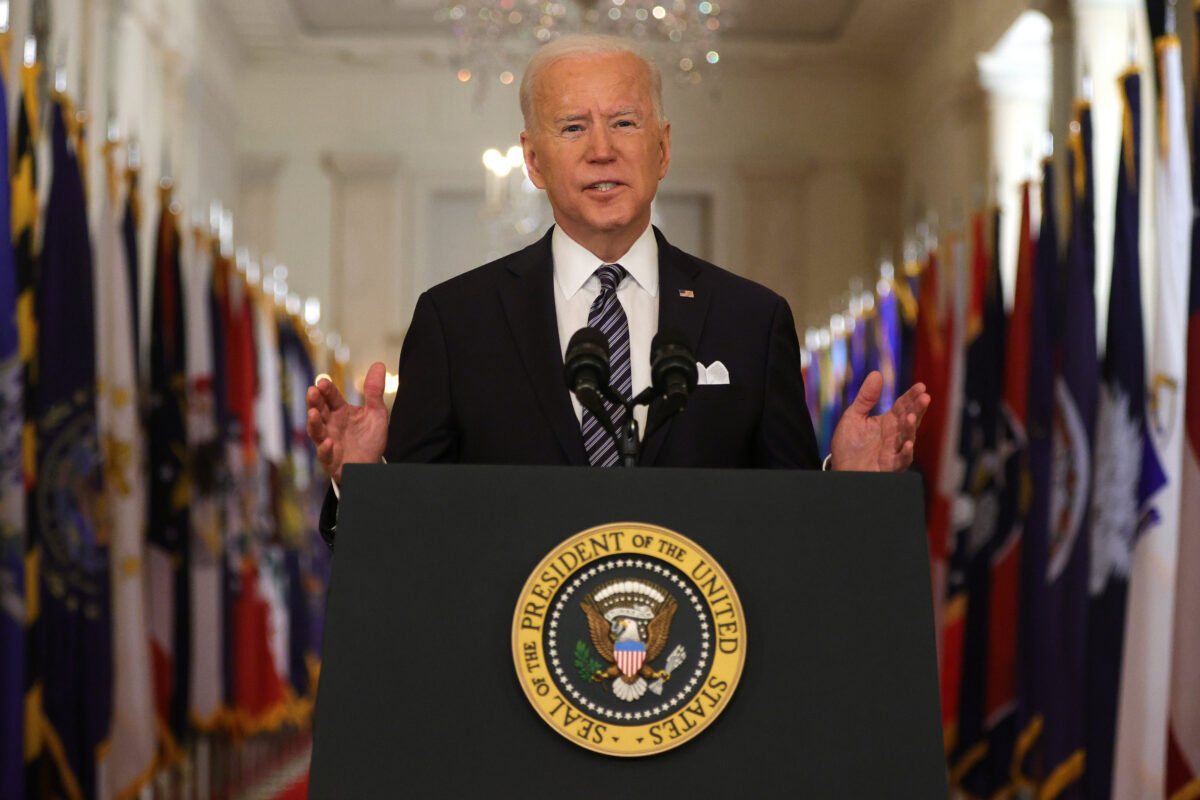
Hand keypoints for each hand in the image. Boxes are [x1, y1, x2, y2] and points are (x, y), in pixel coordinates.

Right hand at [306, 361, 389, 483]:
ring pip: (316, 432)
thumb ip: (374, 391)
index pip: (331, 398)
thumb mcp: (376, 413)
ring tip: (313, 413)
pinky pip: (325, 455)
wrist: (371, 466)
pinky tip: (329, 442)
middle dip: (314, 402)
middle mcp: (330, 425)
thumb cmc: (369, 439)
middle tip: (312, 391)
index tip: (322, 381)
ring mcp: (328, 442)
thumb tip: (379, 364)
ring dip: (313, 423)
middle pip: (319, 411)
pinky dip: (326, 449)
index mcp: (340, 412)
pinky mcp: (331, 460)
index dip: (326, 390)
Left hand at [829, 372, 929, 471]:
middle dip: (917, 409)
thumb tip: (876, 374)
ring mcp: (893, 451)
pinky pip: (900, 460)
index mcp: (888, 422)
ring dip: (910, 428)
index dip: (911, 396)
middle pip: (909, 420)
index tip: (921, 386)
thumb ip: (866, 397)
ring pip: (906, 438)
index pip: (903, 406)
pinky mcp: (888, 466)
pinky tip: (907, 444)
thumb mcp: (854, 416)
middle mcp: (894, 435)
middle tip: (924, 397)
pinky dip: (905, 453)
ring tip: (911, 416)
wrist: (840, 470)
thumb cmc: (849, 445)